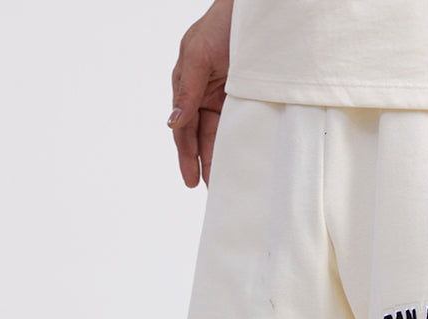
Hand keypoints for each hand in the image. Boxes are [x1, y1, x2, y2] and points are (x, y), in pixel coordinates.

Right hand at [168, 0, 233, 187]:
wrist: (255, 10)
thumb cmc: (222, 25)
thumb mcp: (198, 55)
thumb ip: (187, 90)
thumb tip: (173, 122)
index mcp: (187, 85)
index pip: (184, 129)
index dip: (187, 156)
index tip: (192, 182)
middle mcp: (204, 93)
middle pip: (203, 137)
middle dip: (206, 164)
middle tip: (214, 191)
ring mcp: (226, 96)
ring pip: (221, 134)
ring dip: (223, 157)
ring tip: (229, 183)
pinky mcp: (246, 96)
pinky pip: (241, 124)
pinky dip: (240, 142)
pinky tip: (245, 160)